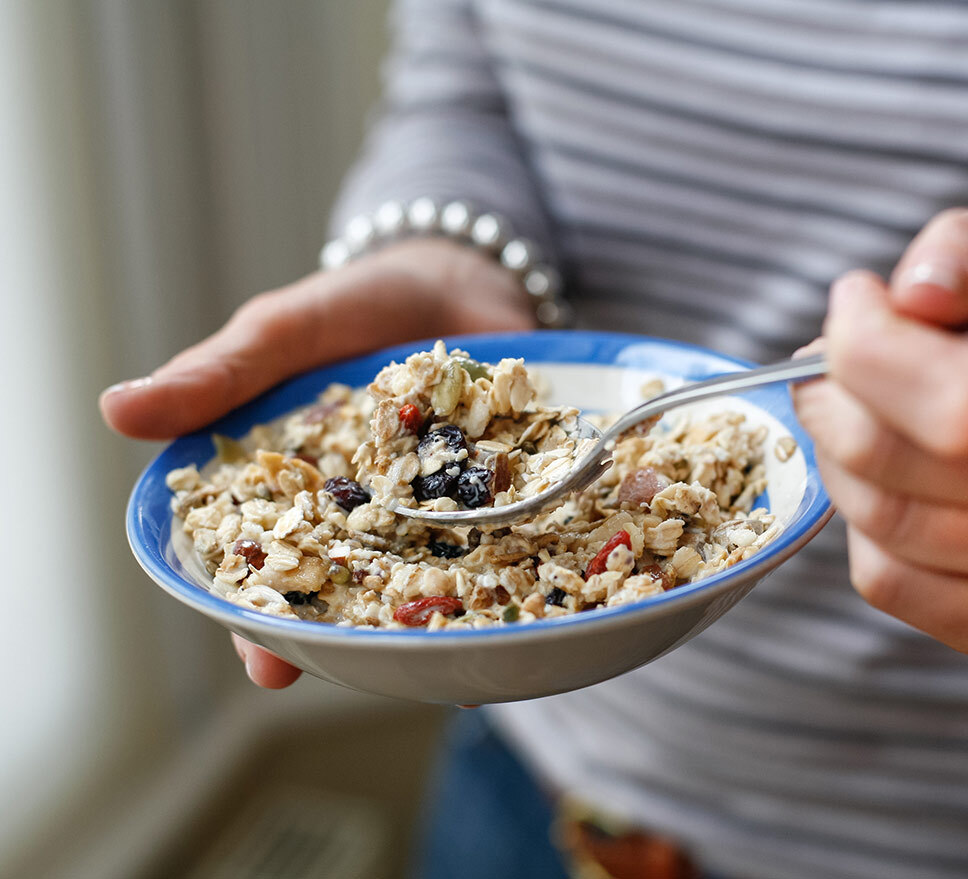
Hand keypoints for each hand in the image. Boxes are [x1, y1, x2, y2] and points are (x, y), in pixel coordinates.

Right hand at [102, 238, 534, 685]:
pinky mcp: (502, 488)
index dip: (263, 617)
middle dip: (354, 634)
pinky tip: (517, 600)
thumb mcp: (282, 333)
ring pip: (431, 576)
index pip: (271, 566)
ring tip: (445, 655)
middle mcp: (370, 511)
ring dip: (435, 615)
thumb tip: (115, 409)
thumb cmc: (354, 306)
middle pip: (353, 589)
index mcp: (302, 488)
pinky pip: (507, 535)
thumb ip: (218, 376)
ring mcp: (441, 504)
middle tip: (363, 673)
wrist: (459, 272)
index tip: (265, 663)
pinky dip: (513, 564)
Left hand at [792, 209, 967, 656]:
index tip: (853, 307)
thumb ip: (965, 252)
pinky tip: (889, 487)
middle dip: (829, 399)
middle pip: (885, 457)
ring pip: (874, 517)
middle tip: (830, 373)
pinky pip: (882, 580)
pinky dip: (858, 529)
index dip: (867, 349)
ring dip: (836, 458)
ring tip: (861, 421)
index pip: (964, 400)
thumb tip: (916, 294)